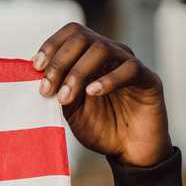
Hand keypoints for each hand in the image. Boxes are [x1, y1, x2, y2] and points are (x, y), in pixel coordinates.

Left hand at [33, 22, 171, 167]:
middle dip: (59, 61)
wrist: (129, 152)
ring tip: (66, 97)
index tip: (36, 67)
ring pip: (103, 48)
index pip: (72, 33)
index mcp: (90, 57)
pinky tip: (93, 92)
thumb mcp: (71, 110)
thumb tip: (38, 75)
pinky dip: (108, 79)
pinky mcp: (149, 79)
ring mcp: (130, 64)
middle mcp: (111, 55)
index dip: (51, 45)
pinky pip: (130, 69)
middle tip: (47, 89)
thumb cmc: (100, 128)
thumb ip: (58, 90)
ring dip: (78, 72)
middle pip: (83, 37)